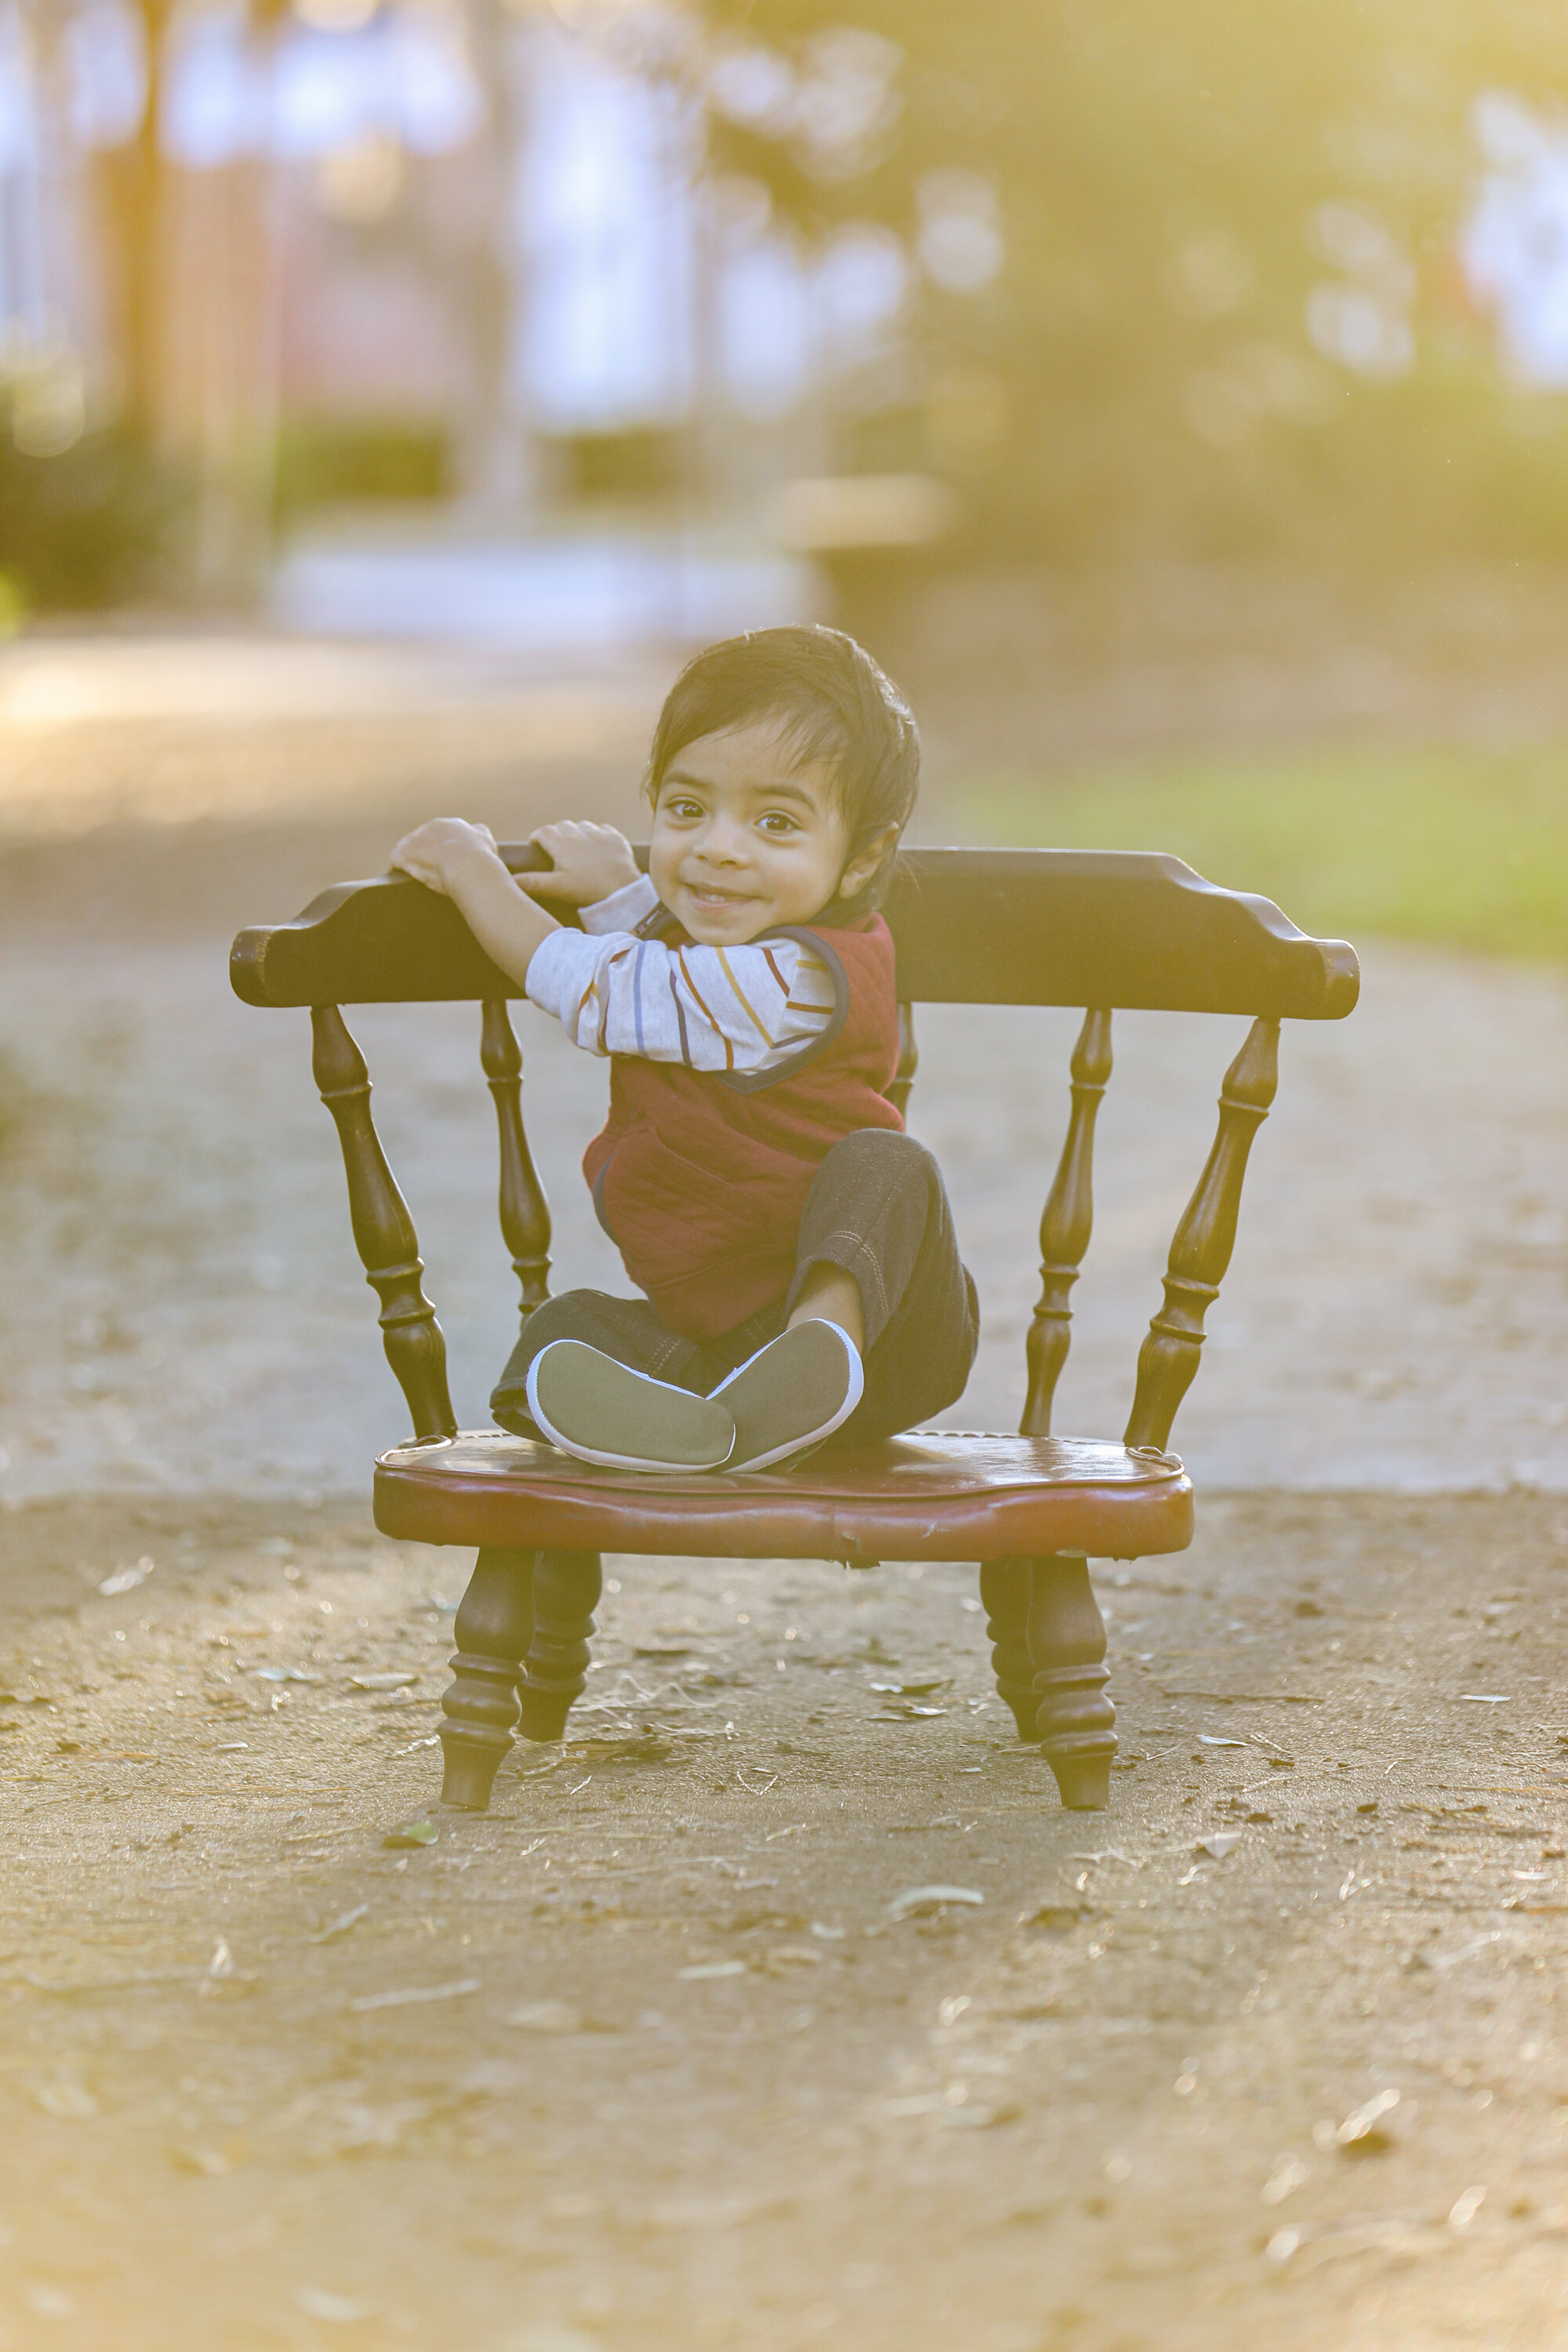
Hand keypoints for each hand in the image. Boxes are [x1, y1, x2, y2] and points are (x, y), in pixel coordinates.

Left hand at [389, 818, 501, 895]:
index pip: (438, 833)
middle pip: (421, 839)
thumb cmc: (480, 858)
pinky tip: (399, 874)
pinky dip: (396, 866)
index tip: (444, 860)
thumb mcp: (486, 840)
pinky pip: (395, 858)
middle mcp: (430, 827)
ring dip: (408, 859)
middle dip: (423, 852)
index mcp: (449, 825)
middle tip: (428, 869)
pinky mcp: (404, 854)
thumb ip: (480, 834)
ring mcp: (416, 840)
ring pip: (406, 847)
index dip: (440, 848)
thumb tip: (479, 831)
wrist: (469, 867)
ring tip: (411, 873)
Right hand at [515, 821, 639, 907]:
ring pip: (580, 826)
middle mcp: (578, 832)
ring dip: (575, 833)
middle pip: (561, 826)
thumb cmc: (588, 889)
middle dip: (555, 835)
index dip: (537, 838)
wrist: (623, 889)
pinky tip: (596, 847)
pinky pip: (601, 829)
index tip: (535, 846)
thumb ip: (533, 882)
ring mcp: (598, 832)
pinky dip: (595, 835)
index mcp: (561, 842)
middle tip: (555, 850)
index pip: (542, 832)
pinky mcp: (614, 837)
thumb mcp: (557, 887)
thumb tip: (511, 879)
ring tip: (575, 848)